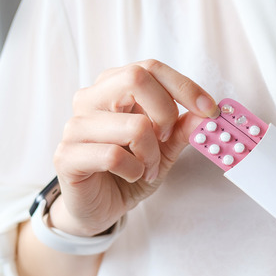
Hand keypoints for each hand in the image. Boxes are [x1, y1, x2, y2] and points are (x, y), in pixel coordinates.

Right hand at [51, 59, 217, 236]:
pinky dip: (134, 170)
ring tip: (147, 167)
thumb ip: (182, 129)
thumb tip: (205, 113)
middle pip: (136, 78)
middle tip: (166, 139)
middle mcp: (90, 99)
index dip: (185, 87)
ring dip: (152, 154)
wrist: (100, 206)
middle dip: (166, 113)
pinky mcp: (66, 155)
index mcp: (113, 88)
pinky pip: (113, 156)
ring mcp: (75, 126)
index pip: (150, 68)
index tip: (209, 109)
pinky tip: (131, 175)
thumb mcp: (164, 149)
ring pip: (134, 125)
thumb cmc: (129, 170)